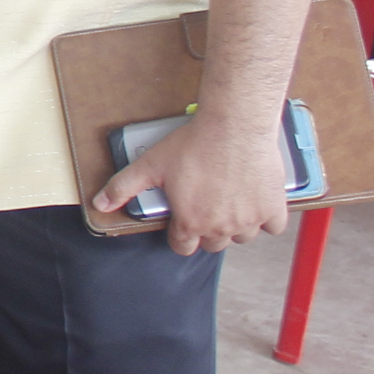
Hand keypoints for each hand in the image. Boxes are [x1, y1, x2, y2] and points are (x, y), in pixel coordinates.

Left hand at [93, 107, 287, 256]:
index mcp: (192, 222)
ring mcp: (250, 220)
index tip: (183, 224)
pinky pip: (273, 227)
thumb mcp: (150, 165)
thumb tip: (100, 203)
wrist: (234, 126)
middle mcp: (222, 227)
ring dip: (236, 227)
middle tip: (205, 209)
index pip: (183, 247)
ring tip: (228, 205)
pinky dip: (267, 219)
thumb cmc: (194, 145)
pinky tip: (256, 204)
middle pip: (213, 244)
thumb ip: (123, 187)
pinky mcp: (273, 207)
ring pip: (243, 237)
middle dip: (207, 232)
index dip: (179, 236)